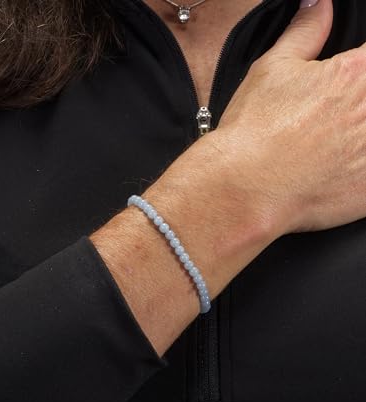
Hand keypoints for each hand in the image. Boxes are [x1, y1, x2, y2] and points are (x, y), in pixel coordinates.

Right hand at [214, 0, 365, 233]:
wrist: (243, 187)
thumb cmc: (254, 131)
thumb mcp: (273, 69)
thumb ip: (306, 32)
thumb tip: (319, 7)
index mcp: (356, 74)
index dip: (358, 71)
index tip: (351, 82)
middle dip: (358, 106)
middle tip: (332, 118)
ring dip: (357, 136)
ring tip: (332, 143)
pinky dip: (358, 170)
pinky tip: (337, 169)